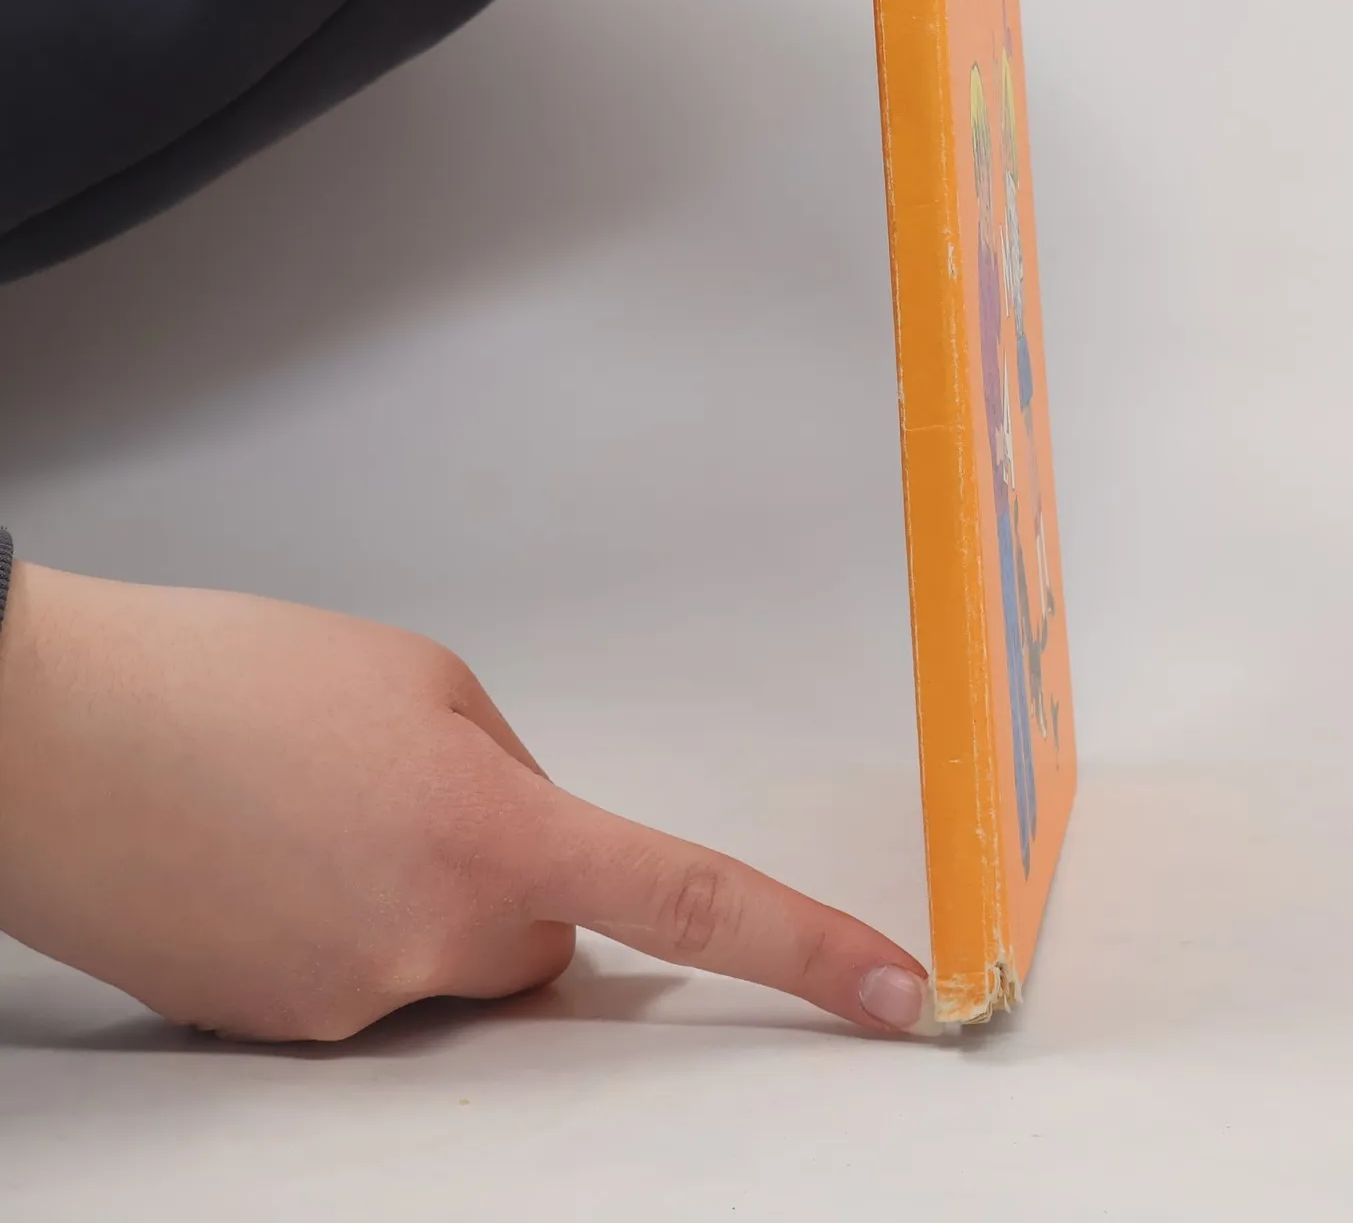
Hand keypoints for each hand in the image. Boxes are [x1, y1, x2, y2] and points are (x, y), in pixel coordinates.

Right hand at [0, 562, 931, 1042]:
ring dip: (411, 894)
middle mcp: (429, 946)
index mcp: (489, 833)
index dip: (806, 951)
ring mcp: (347, 1009)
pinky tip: (264, 857)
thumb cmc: (233, 680)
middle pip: (541, 942)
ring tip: (301, 812)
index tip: (902, 994)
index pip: (687, 900)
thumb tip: (539, 853)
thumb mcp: (425, 686)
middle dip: (512, 881)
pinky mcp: (275, 1038)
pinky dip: (341, 923)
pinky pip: (366, 980)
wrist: (49, 740)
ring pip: (447, 960)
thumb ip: (513, 777)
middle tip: (396, 792)